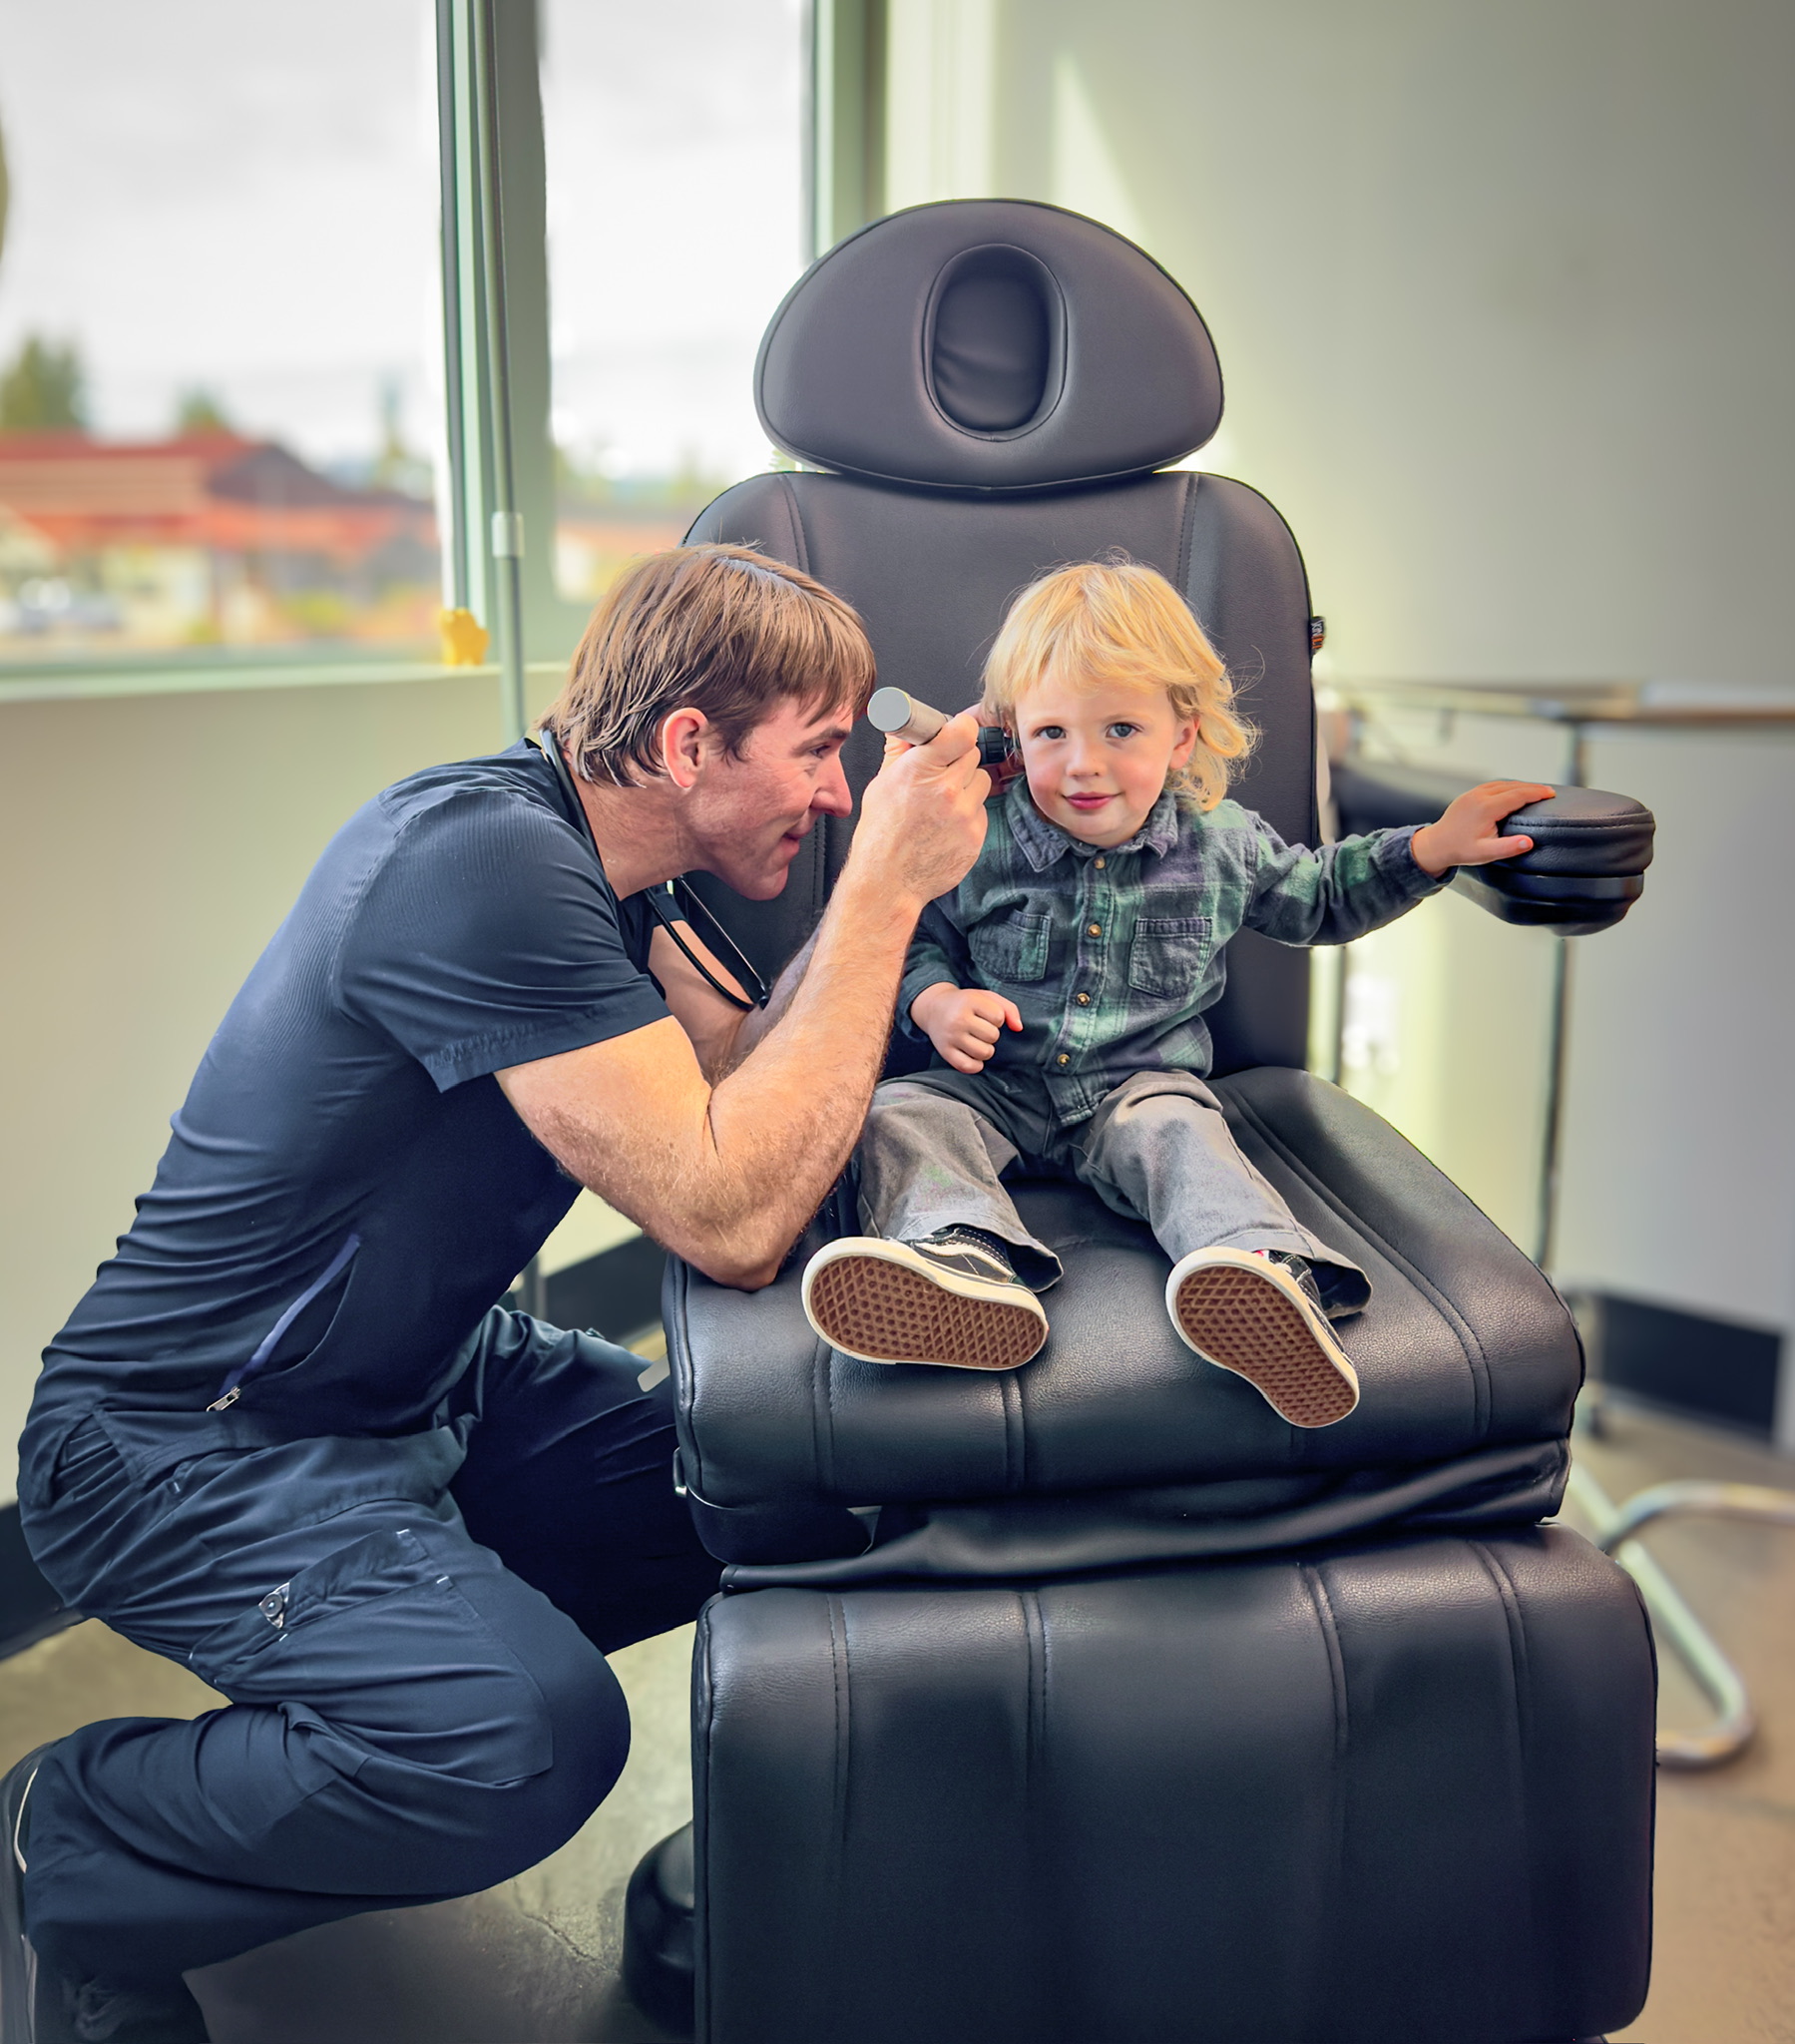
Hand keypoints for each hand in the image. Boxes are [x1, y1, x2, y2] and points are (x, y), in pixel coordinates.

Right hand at [853, 709, 990, 910]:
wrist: (889, 881)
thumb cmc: (881, 834)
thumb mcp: (881, 784)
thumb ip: (899, 751)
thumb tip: (907, 726)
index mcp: (920, 770)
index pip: (962, 731)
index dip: (960, 730)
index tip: (955, 734)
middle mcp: (947, 789)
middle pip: (973, 754)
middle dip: (957, 761)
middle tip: (939, 776)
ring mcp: (965, 814)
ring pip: (981, 781)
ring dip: (967, 787)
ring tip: (942, 804)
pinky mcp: (977, 834)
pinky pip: (982, 810)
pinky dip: (969, 814)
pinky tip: (946, 825)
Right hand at [910, 982, 1022, 1073]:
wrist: (933, 1008)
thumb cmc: (965, 1003)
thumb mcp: (986, 997)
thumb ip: (1008, 1009)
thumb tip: (1018, 1028)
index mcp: (969, 1001)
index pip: (999, 1017)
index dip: (997, 1018)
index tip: (986, 1016)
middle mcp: (958, 1019)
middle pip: (993, 1036)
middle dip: (991, 1034)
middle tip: (980, 1029)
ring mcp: (950, 1037)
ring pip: (985, 1053)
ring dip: (985, 1049)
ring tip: (977, 1041)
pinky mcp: (945, 1052)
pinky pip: (969, 1067)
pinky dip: (976, 1064)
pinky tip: (972, 1054)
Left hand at [1411, 780, 1555, 875]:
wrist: (1435, 845)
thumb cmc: (1460, 850)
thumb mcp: (1485, 853)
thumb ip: (1508, 847)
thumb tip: (1529, 842)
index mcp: (1485, 808)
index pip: (1517, 795)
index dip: (1536, 793)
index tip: (1551, 794)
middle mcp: (1479, 796)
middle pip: (1512, 786)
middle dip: (1532, 787)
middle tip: (1548, 792)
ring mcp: (1472, 794)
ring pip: (1502, 783)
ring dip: (1520, 785)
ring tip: (1535, 790)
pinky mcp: (1468, 795)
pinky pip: (1492, 785)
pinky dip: (1507, 786)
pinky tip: (1514, 790)